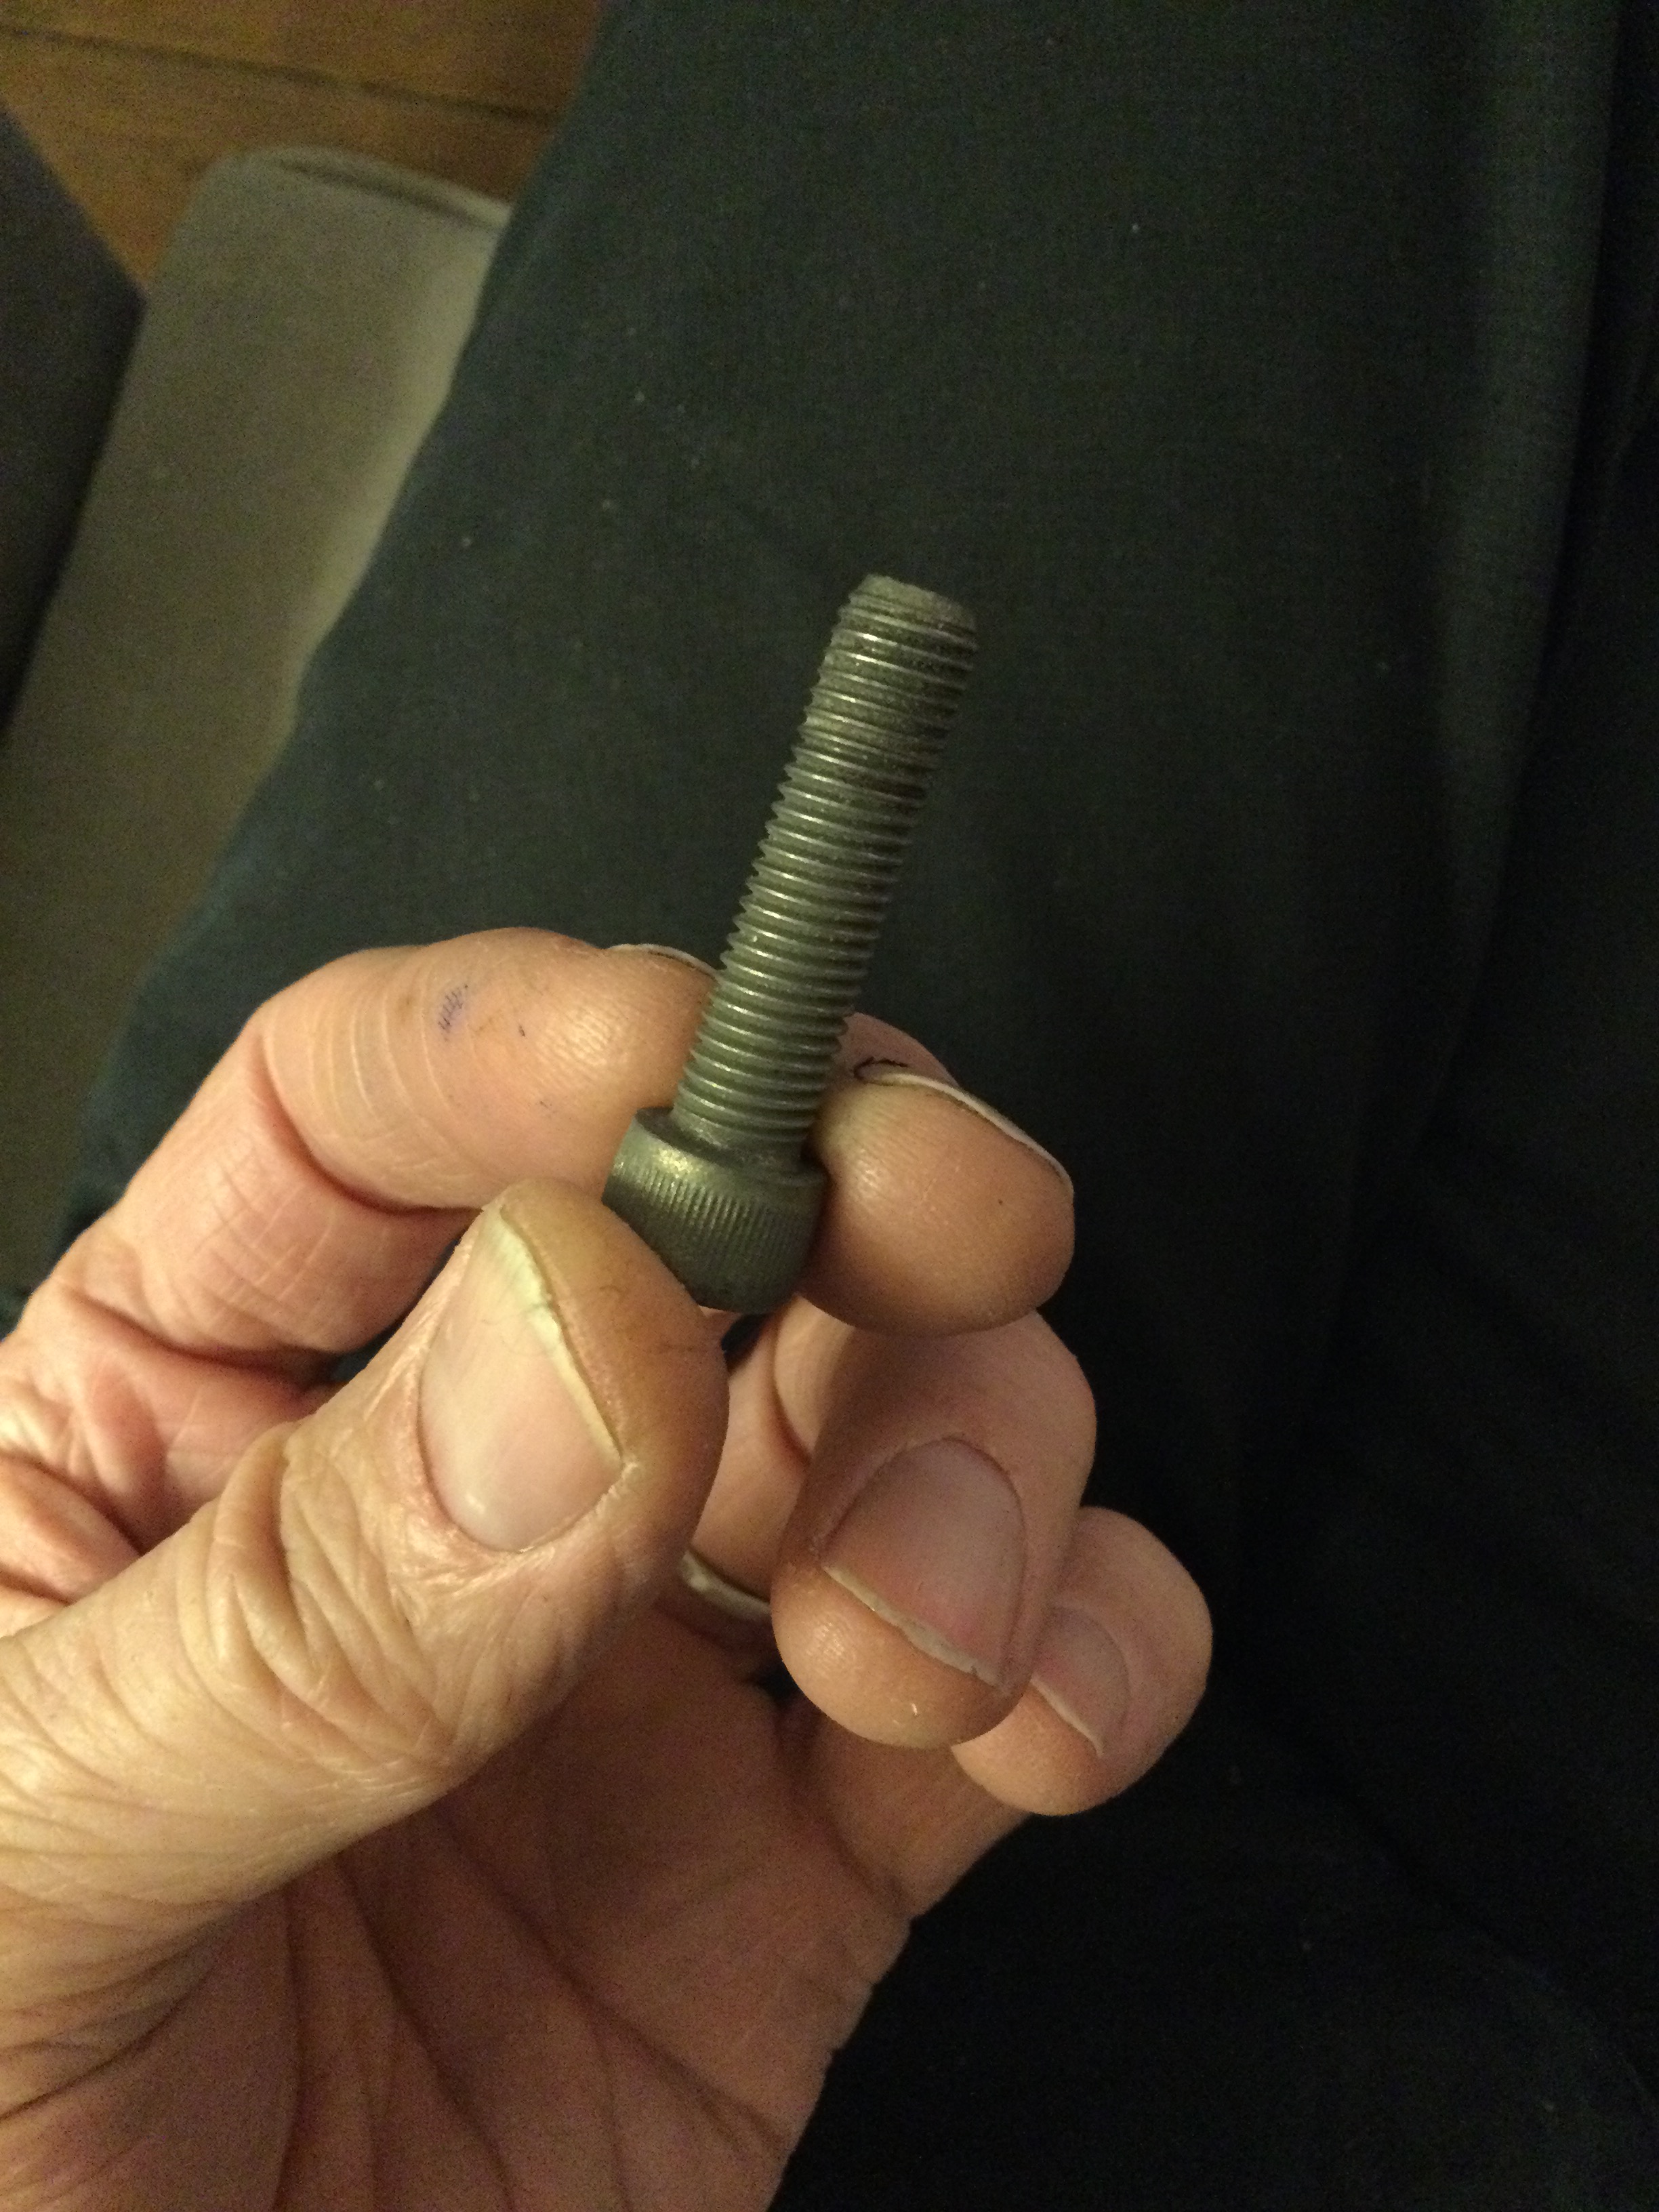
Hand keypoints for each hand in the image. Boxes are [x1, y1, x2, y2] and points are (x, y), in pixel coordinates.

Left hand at [0, 931, 1208, 2210]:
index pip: (367, 1120)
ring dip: (978, 1452)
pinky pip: (1009, 1677)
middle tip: (954, 1227)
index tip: (698, 1053)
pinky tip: (1036, 1721)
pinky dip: (1093, 1645)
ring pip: (896, 1415)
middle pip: (704, 1224)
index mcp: (180, 1436)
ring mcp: (640, 1682)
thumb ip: (295, 1613)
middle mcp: (445, 1507)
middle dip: (861, 1189)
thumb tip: (581, 1324)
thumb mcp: (23, 1882)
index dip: (540, 1041)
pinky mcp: (802, 1868)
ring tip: (913, 1632)